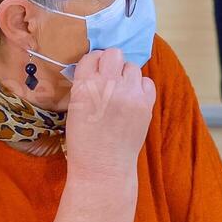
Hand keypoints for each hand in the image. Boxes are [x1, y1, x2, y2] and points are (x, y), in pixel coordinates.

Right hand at [64, 48, 156, 181]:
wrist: (103, 167)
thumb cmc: (83, 141)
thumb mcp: (74, 107)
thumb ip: (85, 85)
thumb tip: (97, 69)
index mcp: (85, 86)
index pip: (92, 56)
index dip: (94, 63)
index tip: (94, 72)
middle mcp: (109, 85)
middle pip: (114, 54)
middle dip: (111, 63)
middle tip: (109, 78)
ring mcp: (130, 94)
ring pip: (132, 67)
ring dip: (126, 76)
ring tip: (121, 92)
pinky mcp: (146, 105)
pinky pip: (147, 82)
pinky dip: (140, 87)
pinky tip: (132, 99)